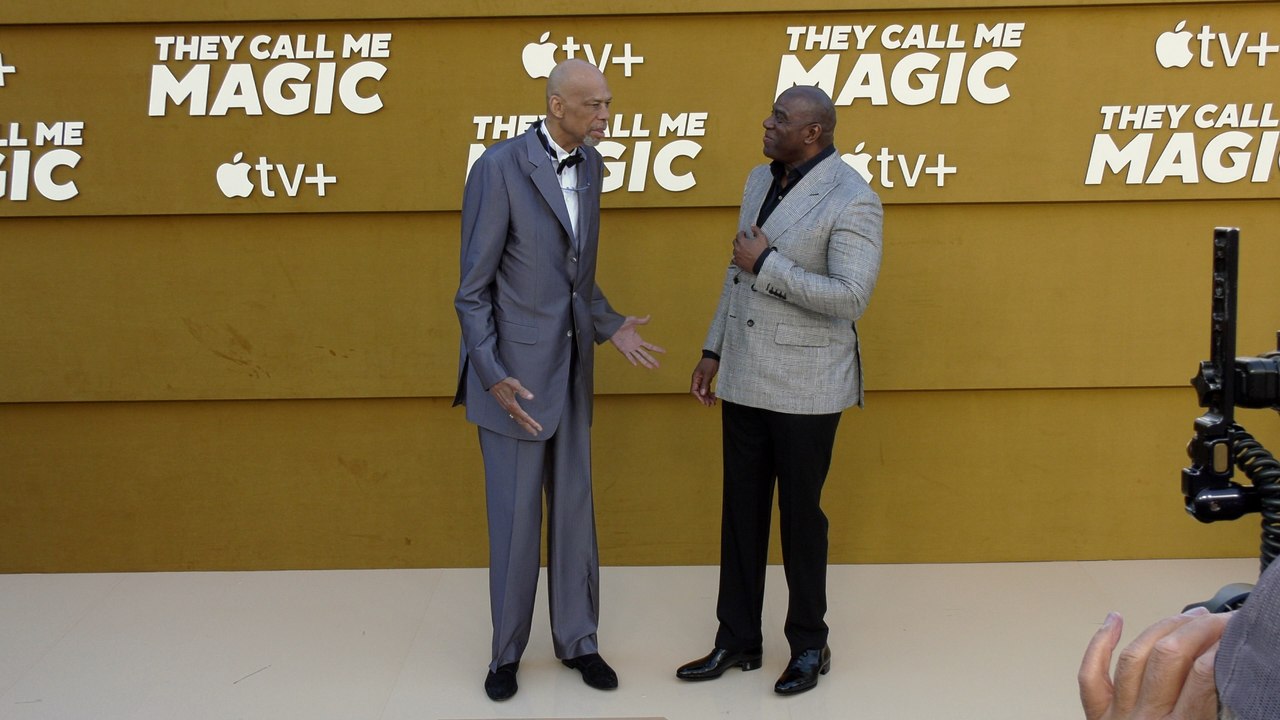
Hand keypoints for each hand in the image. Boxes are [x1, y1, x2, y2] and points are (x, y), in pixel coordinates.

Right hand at [488, 377, 541, 435]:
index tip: (539, 428)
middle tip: (535, 433)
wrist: (492, 381)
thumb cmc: (504, 381)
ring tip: (530, 428)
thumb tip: (531, 397)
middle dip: (528, 427)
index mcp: (513, 405)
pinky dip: (518, 420)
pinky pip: (513, 416)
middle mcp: (509, 409)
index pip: (525, 417)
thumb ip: (523, 391)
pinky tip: (520, 420)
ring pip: (516, 419)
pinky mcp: (505, 406)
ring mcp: (507, 408)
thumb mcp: (515, 384)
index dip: (532, 423)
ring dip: (523, 424)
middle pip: (520, 421)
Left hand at [610, 315, 665, 368]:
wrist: (613, 326)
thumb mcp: (633, 320)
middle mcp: (635, 346)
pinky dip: (631, 360)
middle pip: (646, 355)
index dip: (657, 349)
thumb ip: (642, 321)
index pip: (650, 346)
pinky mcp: (623, 350)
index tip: (664, 352)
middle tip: (658, 366)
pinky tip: (636, 364)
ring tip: (651, 368)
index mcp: (639, 340)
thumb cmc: (622, 323)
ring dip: (645, 363)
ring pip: (639, 357)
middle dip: (652, 360)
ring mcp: (630, 349)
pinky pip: (628, 356)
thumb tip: (649, 316)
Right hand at [690, 357, 718, 406]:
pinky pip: (707, 388)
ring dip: (707, 397)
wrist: (714, 355)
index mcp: (695, 378)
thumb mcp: (707, 374)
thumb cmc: (710, 363)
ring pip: (703, 391)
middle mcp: (697, 380)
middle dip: (704, 399)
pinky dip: (710, 393)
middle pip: (699, 392)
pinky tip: (714, 396)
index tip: (704, 402)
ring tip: (713, 402)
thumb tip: (702, 393)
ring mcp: (702, 380)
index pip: (694, 391)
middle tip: (710, 404)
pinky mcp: (707, 379)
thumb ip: (704, 384)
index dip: (699, 397)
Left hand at [733, 225, 768, 271]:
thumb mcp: (761, 237)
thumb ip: (756, 230)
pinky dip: (736, 258)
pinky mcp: (739, 263)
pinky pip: (734, 260)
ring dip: (737, 248)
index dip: (741, 233)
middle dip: (738, 240)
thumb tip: (752, 225)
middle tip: (743, 240)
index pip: (738, 235)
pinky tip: (739, 257)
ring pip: (734, 251)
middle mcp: (738, 249)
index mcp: (742, 241)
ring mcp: (737, 256)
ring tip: (742, 249)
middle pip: (735, 242)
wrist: (763, 263)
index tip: (744, 233)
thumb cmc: (762, 250)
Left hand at [1078, 607, 1230, 719]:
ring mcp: (1117, 714)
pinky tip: (1114, 619)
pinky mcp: (1097, 716)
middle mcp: (1146, 718)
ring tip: (1185, 617)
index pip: (1202, 674)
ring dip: (1161, 629)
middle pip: (1168, 656)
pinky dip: (1101, 642)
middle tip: (1215, 619)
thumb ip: (1216, 708)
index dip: (1219, 644)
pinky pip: (1091, 673)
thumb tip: (1223, 666)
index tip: (1232, 631)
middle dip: (1195, 629)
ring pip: (1134, 655)